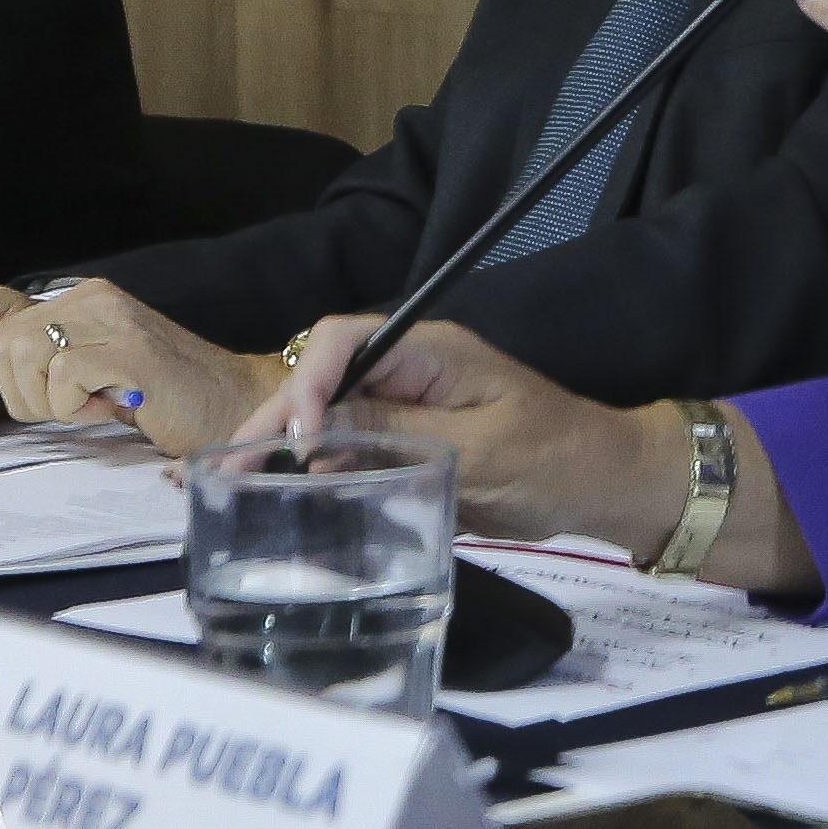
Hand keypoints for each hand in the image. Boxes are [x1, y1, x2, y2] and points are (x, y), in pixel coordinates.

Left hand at [0, 279, 288, 457]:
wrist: (235, 405)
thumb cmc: (167, 399)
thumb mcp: (96, 373)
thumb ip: (50, 367)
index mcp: (85, 300)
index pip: (1, 332)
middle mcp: (96, 300)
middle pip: (4, 345)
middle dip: (13, 397)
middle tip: (59, 417)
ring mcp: (114, 322)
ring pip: (27, 358)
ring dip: (45, 403)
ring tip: (87, 410)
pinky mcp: (130, 352)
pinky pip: (64, 378)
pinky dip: (74, 406)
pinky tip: (109, 409)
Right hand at [252, 315, 685, 554]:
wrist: (601, 482)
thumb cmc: (555, 458)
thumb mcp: (479, 449)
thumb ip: (399, 434)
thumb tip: (322, 430)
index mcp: (429, 351)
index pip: (344, 341)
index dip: (306, 383)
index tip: (293, 439)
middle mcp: (409, 368)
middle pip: (323, 376)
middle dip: (273, 417)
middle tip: (226, 465)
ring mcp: (406, 402)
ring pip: (327, 410)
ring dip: (280, 441)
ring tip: (230, 479)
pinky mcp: (406, 436)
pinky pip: (348, 440)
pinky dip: (311, 462)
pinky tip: (276, 487)